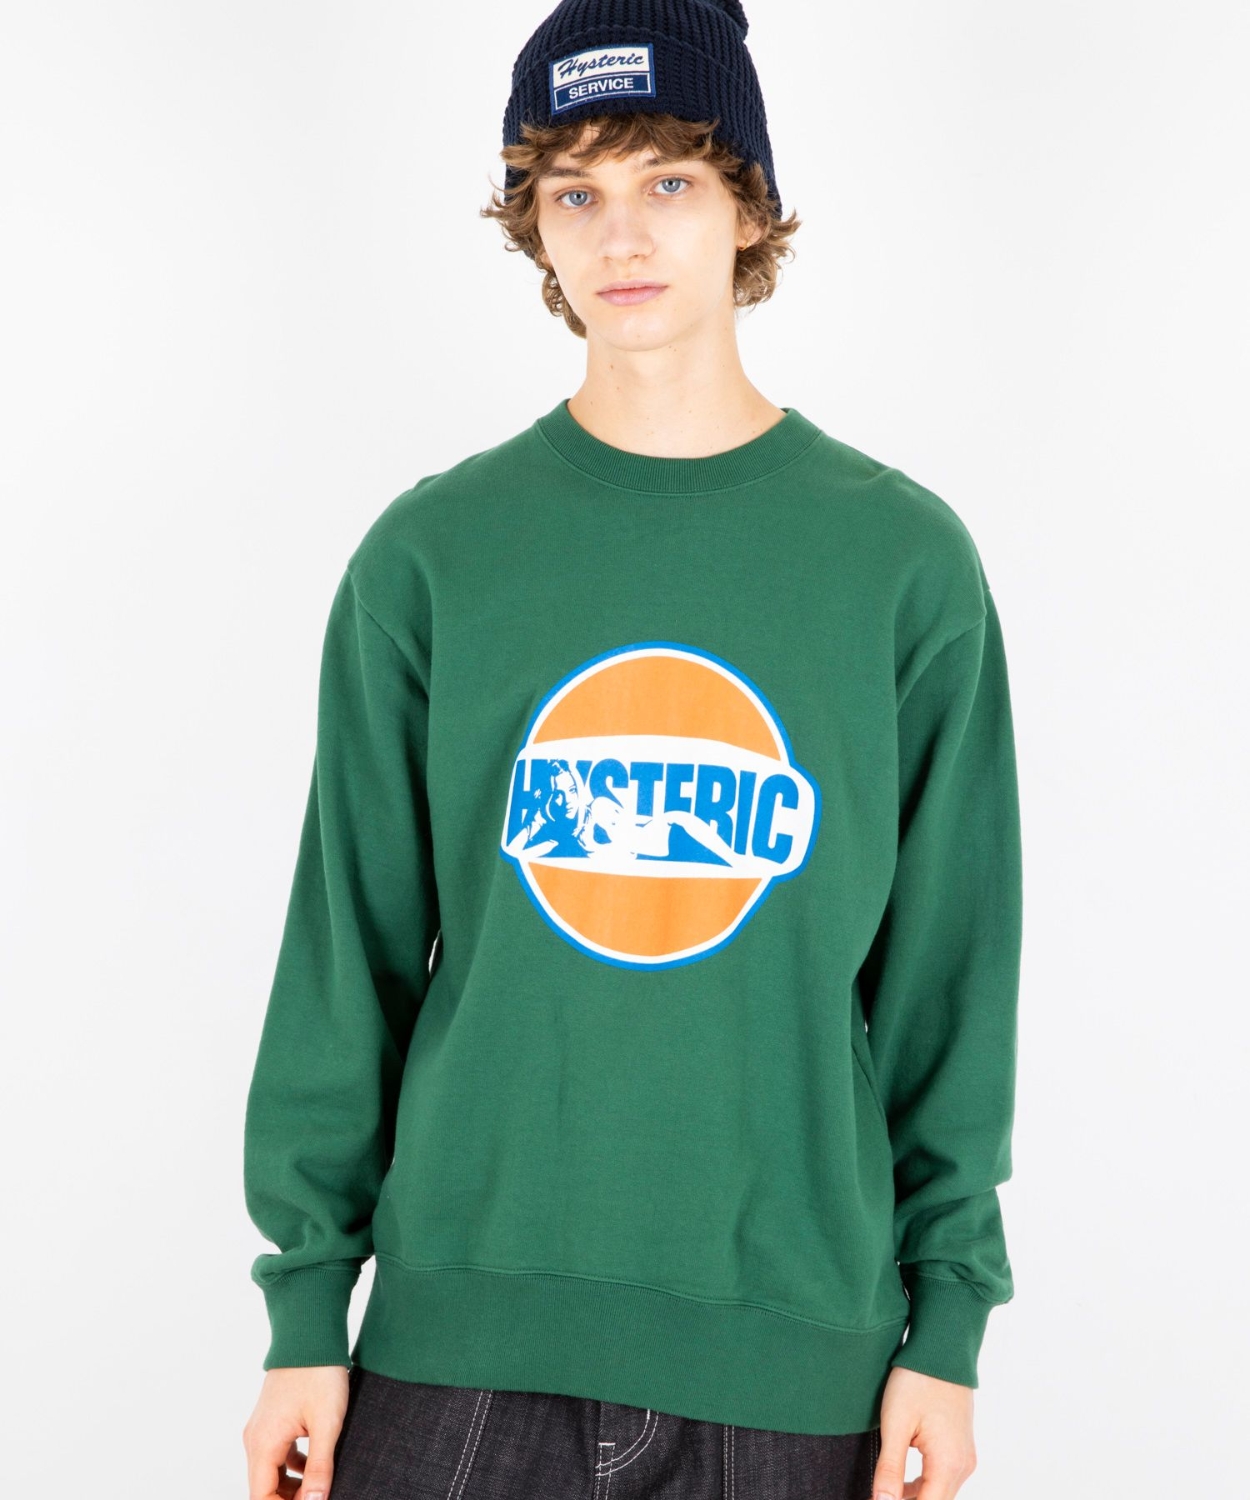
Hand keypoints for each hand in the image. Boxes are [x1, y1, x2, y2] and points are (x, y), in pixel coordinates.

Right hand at [243, 1366, 350, 1499]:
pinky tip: (316, 1464)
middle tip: (318, 1497)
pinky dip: (293, 1466)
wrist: (310, 1333)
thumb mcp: (327, 1424)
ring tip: (320, 1486)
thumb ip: (319, 1467)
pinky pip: (277, 1454)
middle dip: (289, 1498)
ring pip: (271, 1472)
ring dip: (292, 1485)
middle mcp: (256, 1438)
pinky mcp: (272, 1419)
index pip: (261, 1497)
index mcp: (264, 1443)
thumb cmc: (319, 1373)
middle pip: (265, 1487)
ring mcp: (262, 1428)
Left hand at [870, 1366, 976, 1499]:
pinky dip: (923, 1484)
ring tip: (885, 1490)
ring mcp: (965, 1456)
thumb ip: (890, 1468)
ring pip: (939, 1493)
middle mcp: (963, 1465)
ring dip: (914, 1497)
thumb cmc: (917, 1381)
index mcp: (948, 1464)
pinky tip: (901, 1480)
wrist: (942, 1349)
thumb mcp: (895, 1424)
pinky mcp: (961, 1448)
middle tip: (878, 1495)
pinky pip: (943, 1477)